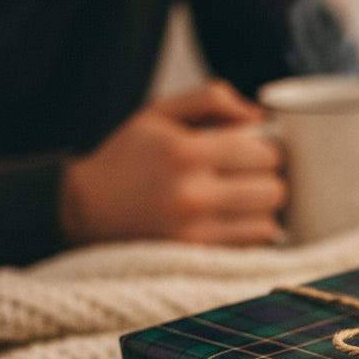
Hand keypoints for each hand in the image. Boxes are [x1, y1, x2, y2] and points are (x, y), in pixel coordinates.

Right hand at [58, 79, 285, 246]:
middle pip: (273, 190)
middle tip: (250, 178)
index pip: (264, 154)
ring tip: (241, 202)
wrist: (85, 209)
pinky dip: (249, 235)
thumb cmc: (128, 158)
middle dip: (268, 180)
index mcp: (185, 152)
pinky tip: (231, 222)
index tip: (252, 153)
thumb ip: (210, 100)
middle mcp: (192, 194)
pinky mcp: (196, 257)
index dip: (266, 151)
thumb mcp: (159, 114)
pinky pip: (250, 247)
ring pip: (268, 223)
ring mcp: (195, 231)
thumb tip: (259, 114)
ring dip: (262, 211)